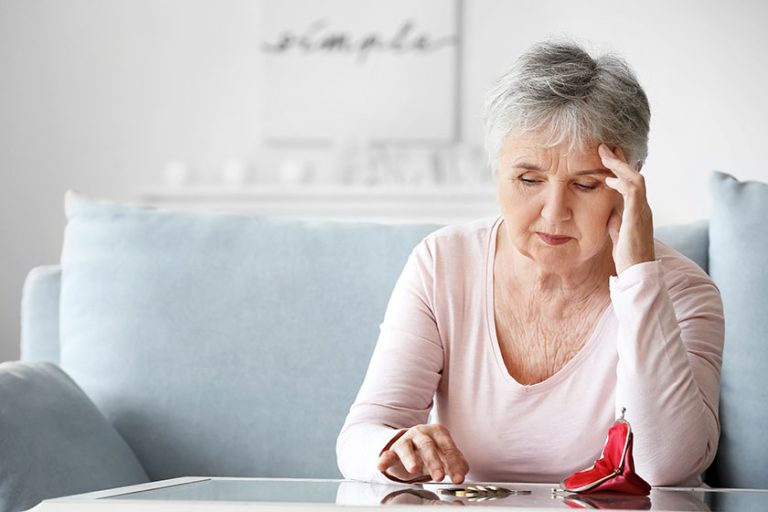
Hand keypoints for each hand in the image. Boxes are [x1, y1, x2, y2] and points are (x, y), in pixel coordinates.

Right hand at [377, 424, 469, 483]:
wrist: (411, 445)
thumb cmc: (432, 450)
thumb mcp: (446, 455)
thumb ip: (457, 463)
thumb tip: (461, 473)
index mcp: (437, 432)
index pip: (447, 447)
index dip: (454, 463)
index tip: (458, 478)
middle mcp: (421, 433)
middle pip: (427, 445)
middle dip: (434, 461)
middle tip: (439, 476)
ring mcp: (406, 440)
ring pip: (407, 448)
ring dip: (410, 458)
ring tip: (414, 469)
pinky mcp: (392, 450)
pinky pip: (388, 454)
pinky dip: (384, 460)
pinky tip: (381, 466)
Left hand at [598, 144, 655, 274]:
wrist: (637, 272)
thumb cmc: (628, 256)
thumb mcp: (618, 234)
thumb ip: (615, 222)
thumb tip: (610, 213)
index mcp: (638, 211)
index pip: (631, 184)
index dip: (620, 170)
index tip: (607, 159)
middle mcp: (643, 207)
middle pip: (635, 176)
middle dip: (620, 161)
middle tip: (605, 147)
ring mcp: (643, 210)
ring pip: (636, 179)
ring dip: (620, 166)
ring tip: (605, 155)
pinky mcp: (638, 216)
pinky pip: (634, 192)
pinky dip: (622, 181)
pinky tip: (609, 177)